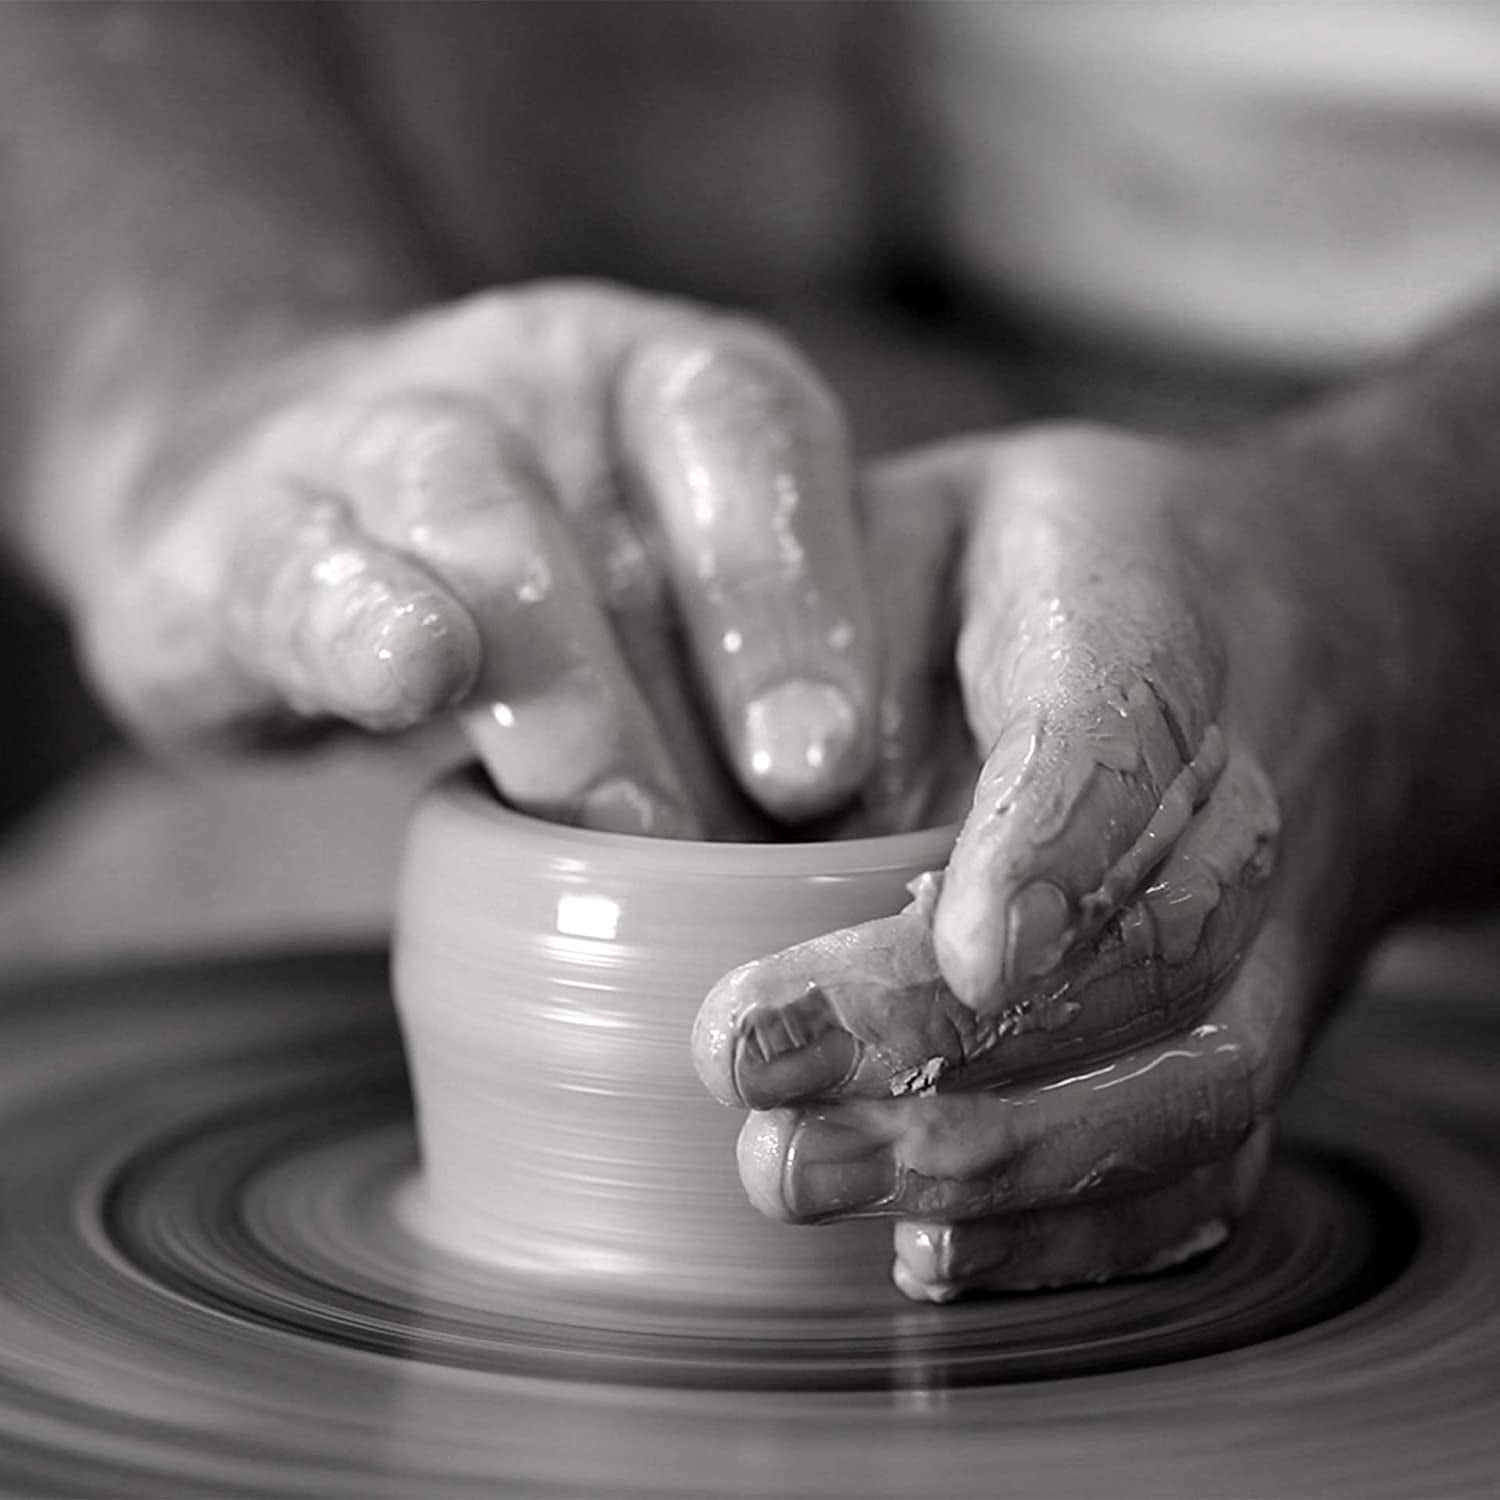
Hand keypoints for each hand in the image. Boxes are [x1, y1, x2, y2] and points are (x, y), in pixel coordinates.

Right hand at [79, 281, 881, 836]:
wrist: (262, 498)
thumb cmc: (530, 592)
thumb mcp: (657, 614)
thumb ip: (747, 698)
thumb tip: (851, 865)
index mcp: (675, 392)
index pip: (771, 435)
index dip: (812, 595)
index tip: (836, 766)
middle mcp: (549, 377)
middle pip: (668, 454)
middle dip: (745, 621)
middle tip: (785, 795)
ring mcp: (386, 427)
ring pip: (479, 503)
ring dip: (559, 666)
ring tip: (603, 808)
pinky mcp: (243, 523)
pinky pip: (303, 568)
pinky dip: (360, 620)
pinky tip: (405, 671)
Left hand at [696, 425, 1411, 1297]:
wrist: (1278, 625)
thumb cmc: (1031, 568)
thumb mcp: (911, 519)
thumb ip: (817, 604)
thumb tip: (749, 776)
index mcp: (1141, 614)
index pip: (1126, 728)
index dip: (1060, 843)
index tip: (964, 944)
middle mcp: (1236, 790)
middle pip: (1153, 940)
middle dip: (951, 1032)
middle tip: (755, 1070)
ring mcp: (1264, 929)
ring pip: (1197, 1077)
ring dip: (1005, 1157)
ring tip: (806, 1177)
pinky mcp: (1242, 1025)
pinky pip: (1209, 1155)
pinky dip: (1081, 1229)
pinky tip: (931, 1253)